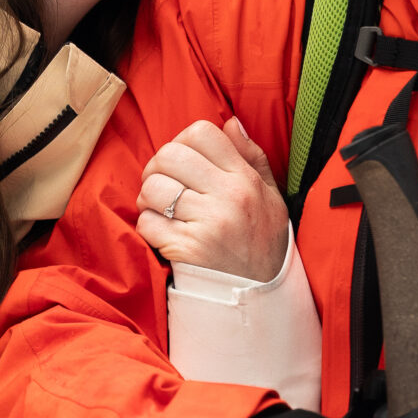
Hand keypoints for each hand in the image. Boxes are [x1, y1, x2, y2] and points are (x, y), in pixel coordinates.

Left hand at [137, 117, 288, 281]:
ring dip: (149, 198)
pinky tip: (163, 233)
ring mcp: (207, 224)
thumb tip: (230, 123)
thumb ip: (251, 157)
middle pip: (170, 155)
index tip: (184, 161)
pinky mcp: (187, 249)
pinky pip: (147, 223)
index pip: (201, 132)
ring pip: (153, 188)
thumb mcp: (269, 196)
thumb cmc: (262, 241)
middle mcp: (228, 197)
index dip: (183, 141)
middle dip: (158, 167)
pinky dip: (148, 226)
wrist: (261, 295)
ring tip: (161, 208)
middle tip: (164, 184)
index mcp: (245, 179)